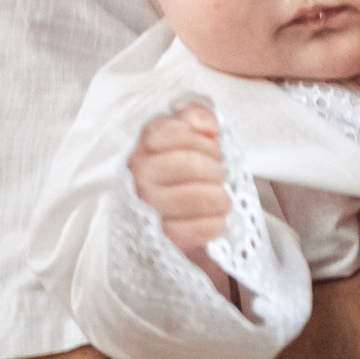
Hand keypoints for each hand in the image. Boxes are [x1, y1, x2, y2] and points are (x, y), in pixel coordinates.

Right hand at [128, 105, 229, 256]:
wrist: (176, 224)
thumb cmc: (185, 175)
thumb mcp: (188, 139)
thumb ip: (195, 119)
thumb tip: (207, 123)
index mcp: (143, 148)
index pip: (170, 132)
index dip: (201, 139)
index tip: (212, 146)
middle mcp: (138, 177)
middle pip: (188, 164)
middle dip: (214, 169)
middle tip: (219, 176)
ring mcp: (146, 208)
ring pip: (195, 197)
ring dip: (218, 198)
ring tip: (221, 199)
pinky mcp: (161, 239)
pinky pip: (197, 228)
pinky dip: (215, 223)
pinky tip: (216, 221)